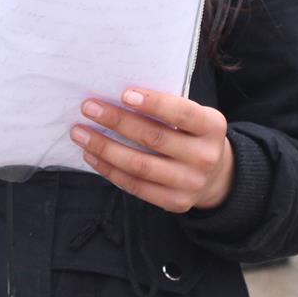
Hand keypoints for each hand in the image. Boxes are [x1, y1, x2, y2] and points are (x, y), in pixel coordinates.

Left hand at [72, 87, 234, 212]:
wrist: (216, 176)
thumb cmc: (194, 135)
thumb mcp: (194, 117)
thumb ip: (167, 108)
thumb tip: (118, 97)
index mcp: (212, 126)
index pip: (182, 112)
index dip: (153, 103)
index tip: (124, 94)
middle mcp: (205, 156)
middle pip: (154, 138)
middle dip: (117, 121)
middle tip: (89, 108)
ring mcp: (191, 183)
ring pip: (140, 165)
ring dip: (105, 148)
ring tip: (81, 133)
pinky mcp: (175, 202)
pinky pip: (135, 186)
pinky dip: (110, 170)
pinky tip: (92, 156)